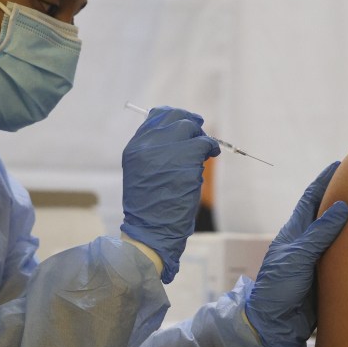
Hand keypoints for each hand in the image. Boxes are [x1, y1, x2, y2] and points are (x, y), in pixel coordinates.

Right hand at [120, 106, 219, 282]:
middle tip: (198, 133)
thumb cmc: (149, 207)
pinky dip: (211, 147)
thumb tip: (177, 134)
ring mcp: (166, 150)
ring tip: (206, 149)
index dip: (173, 118)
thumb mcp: (142, 173)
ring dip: (201, 137)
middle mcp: (148, 145)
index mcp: (135, 148)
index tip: (185, 124)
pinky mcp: (185, 159)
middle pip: (174, 116)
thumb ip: (154, 152)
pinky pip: (203, 143)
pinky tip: (212, 154)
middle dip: (189, 122)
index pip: (155, 117)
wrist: (150, 230)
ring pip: (190, 128)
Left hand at [245, 162, 347, 346]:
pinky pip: (344, 256)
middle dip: (342, 196)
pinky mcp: (326, 276)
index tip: (341, 163)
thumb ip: (319, 233)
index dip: (325, 180)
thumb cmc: (278, 287)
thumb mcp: (297, 256)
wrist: (274, 324)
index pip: (312, 198)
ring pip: (337, 234)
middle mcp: (306, 242)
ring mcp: (316, 259)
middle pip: (326, 213)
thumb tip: (342, 206)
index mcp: (295, 232)